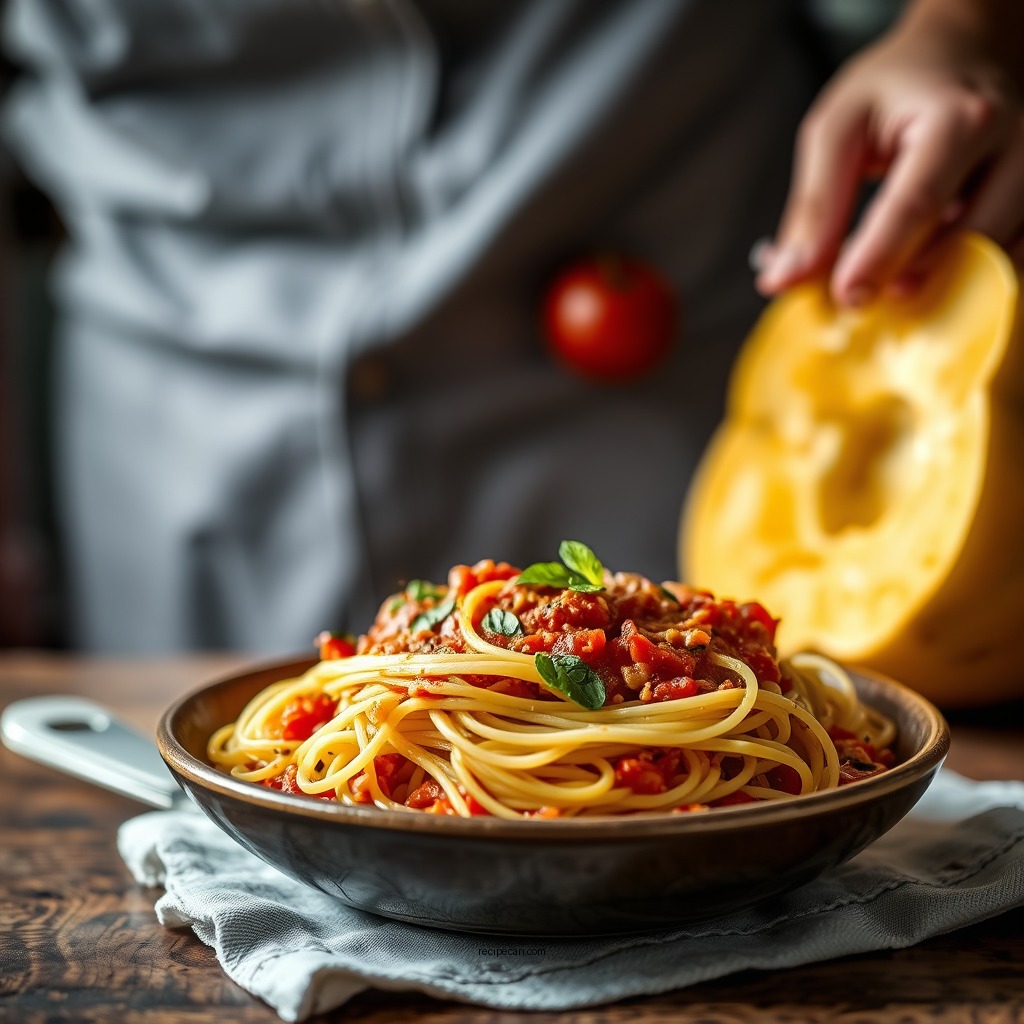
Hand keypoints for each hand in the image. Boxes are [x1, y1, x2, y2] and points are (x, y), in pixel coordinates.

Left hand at [756, 0, 1023, 305]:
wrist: (967, 48)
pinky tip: (925, 267)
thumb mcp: (837, 129)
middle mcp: (1015, 146)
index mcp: (959, 118)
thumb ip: (814, 207)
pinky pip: (1011, 261)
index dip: (878, 258)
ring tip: (889, 271)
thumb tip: (785, 278)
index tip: (845, 297)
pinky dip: (963, 280)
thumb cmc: (899, 85)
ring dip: (936, 283)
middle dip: (905, 277)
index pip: (917, 204)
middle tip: (858, 291)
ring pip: (994, 261)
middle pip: (964, 240)